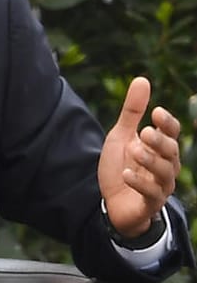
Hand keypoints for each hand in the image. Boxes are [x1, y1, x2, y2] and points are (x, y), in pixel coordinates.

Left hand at [99, 76, 181, 237]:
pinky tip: (126, 174)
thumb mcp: (121, 137)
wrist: (112, 202)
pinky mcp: (149, 203)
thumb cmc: (120, 166)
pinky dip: (139, 183)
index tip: (155, 112)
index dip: (167, 123)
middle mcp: (166, 166)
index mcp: (160, 148)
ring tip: (135, 151)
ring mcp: (160, 185)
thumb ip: (132, 112)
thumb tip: (142, 79)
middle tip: (144, 132)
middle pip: (171, 151)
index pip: (172, 133)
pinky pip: (151, 193)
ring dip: (150, 161)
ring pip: (164, 172)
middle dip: (160, 141)